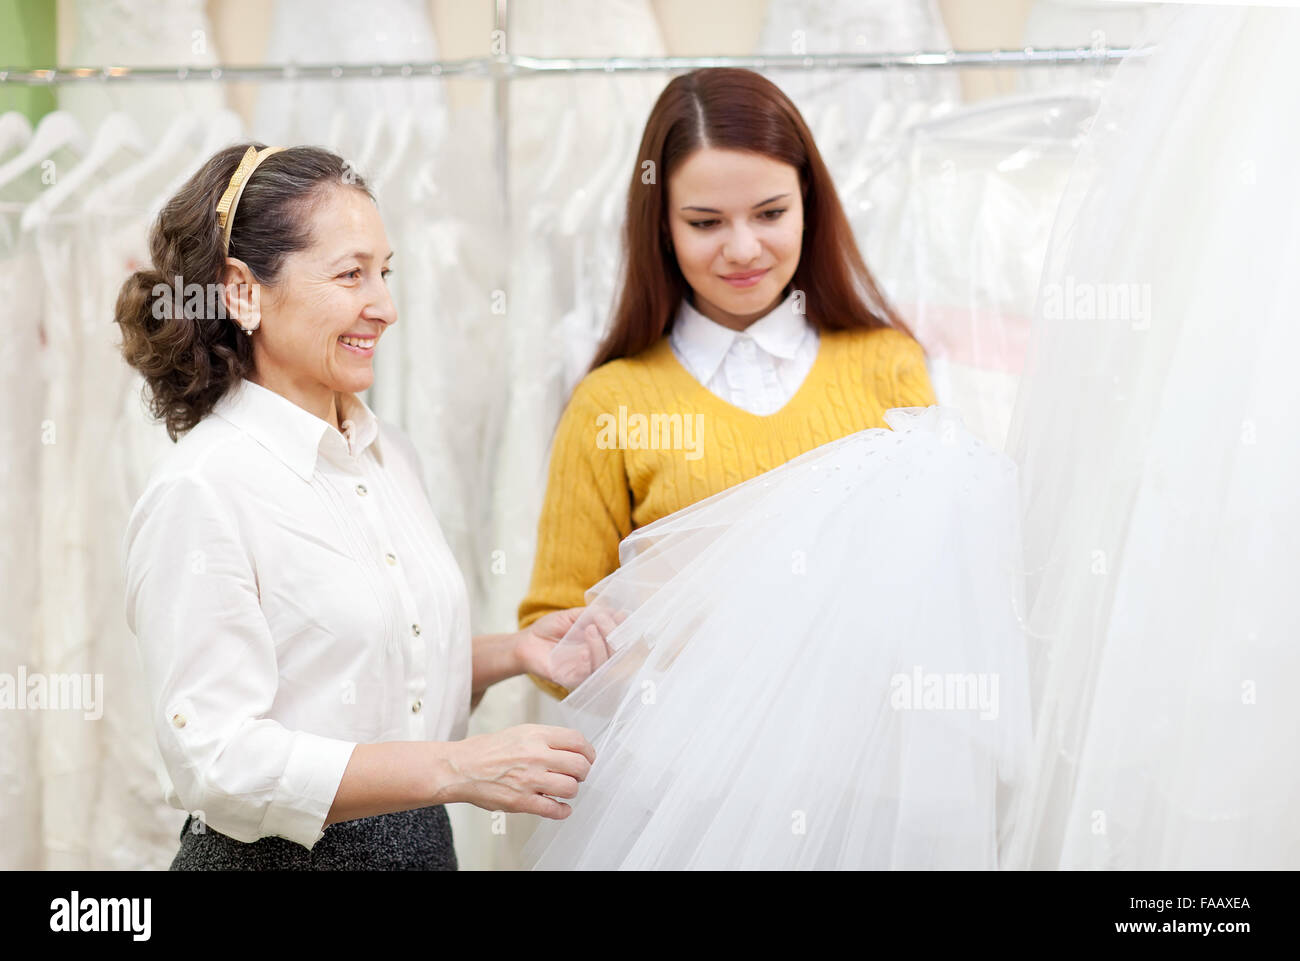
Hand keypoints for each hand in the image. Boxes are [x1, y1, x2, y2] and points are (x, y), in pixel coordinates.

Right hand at [437, 724, 595, 818]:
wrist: (461, 768)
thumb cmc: (487, 750)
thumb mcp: (520, 732)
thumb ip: (546, 739)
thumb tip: (572, 748)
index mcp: (536, 735)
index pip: (577, 740)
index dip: (588, 751)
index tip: (588, 757)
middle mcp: (535, 755)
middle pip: (579, 765)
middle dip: (583, 772)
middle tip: (577, 775)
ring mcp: (529, 779)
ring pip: (570, 788)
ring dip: (572, 791)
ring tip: (565, 789)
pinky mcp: (521, 801)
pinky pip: (554, 809)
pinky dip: (563, 811)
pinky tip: (561, 808)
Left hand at [516, 606, 623, 688]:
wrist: (525, 643)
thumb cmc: (549, 630)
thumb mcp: (573, 616)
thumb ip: (593, 614)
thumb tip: (616, 611)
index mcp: (600, 644)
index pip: (622, 641)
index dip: (626, 630)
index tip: (623, 615)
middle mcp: (597, 659)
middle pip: (619, 654)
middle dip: (615, 635)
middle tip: (604, 619)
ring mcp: (587, 671)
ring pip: (607, 665)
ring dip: (603, 645)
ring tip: (592, 628)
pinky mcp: (575, 680)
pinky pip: (590, 674)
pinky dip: (592, 656)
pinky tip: (587, 641)